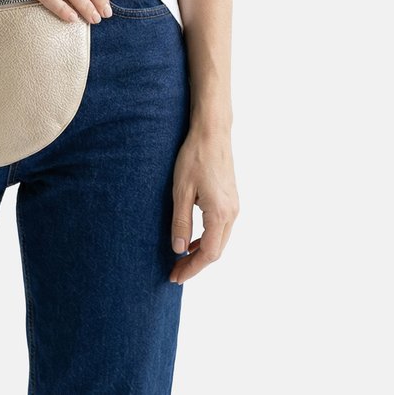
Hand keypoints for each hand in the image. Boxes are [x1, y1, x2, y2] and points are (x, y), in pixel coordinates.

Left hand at [169, 128, 238, 284]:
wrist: (212, 133)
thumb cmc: (194, 157)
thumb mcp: (181, 191)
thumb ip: (181, 222)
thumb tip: (179, 250)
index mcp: (220, 214)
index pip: (208, 254)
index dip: (192, 268)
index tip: (175, 276)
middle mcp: (232, 213)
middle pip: (216, 251)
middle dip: (196, 264)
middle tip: (175, 272)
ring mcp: (234, 206)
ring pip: (220, 240)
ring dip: (202, 253)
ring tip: (181, 259)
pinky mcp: (231, 199)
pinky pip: (221, 228)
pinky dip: (208, 239)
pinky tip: (193, 239)